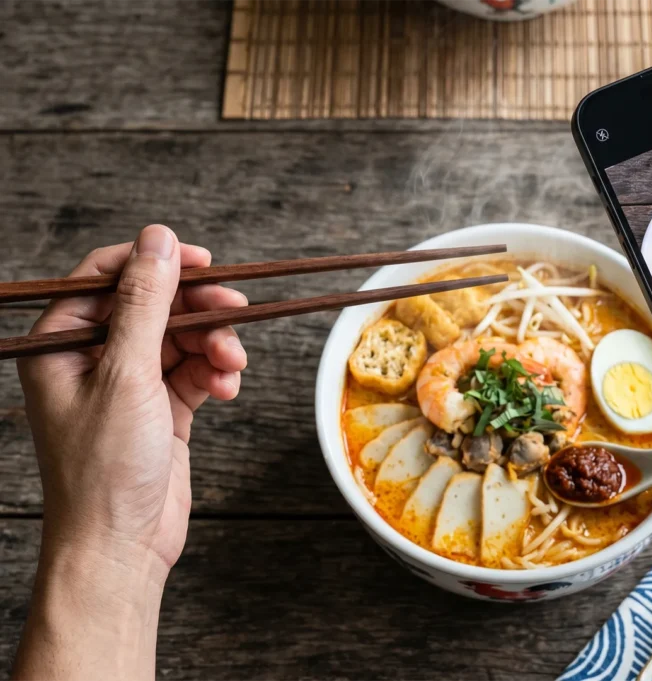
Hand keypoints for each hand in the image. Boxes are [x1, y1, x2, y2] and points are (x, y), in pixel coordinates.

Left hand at [14, 225, 247, 679]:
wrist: (120, 548)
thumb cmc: (104, 471)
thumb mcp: (127, 375)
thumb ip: (145, 303)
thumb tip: (156, 239)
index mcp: (61, 345)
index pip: (106, 279)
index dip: (155, 263)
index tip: (203, 260)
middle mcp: (92, 360)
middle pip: (154, 307)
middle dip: (198, 310)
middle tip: (236, 310)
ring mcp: (129, 386)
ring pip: (182, 339)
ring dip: (214, 346)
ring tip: (233, 365)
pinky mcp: (161, 410)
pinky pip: (194, 372)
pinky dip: (215, 374)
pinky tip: (228, 388)